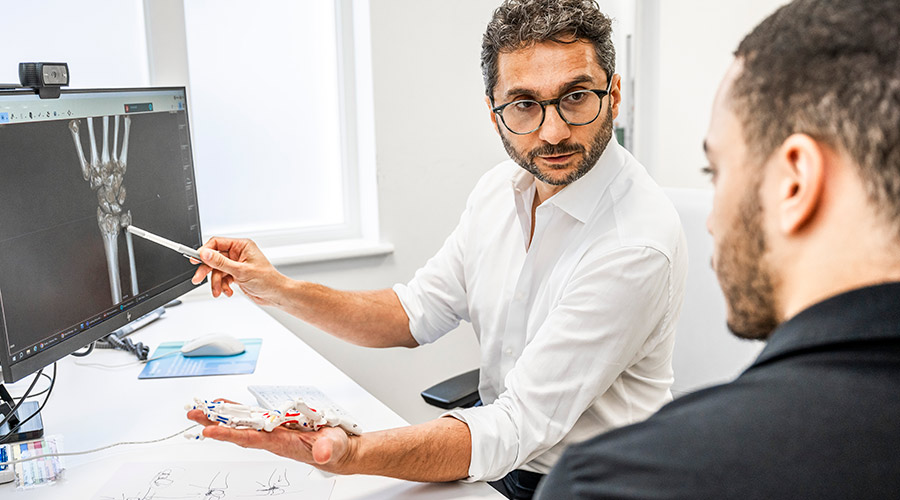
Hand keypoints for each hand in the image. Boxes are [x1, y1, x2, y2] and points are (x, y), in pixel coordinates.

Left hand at [186, 405, 353, 473]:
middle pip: (238, 430)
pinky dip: (235, 410)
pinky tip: (223, 406)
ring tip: (201, 408)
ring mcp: (273, 429)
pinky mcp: (276, 423)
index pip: (251, 439)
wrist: (337, 450)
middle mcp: (272, 437)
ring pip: (241, 422)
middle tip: (193, 414)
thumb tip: (323, 453)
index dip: (230, 435)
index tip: (210, 432)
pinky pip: (251, 416)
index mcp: (282, 443)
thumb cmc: (334, 448)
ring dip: (220, 415)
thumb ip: (328, 449)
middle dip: (215, 423)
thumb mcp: (334, 447)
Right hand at [190, 237, 286, 305]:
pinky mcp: (236, 274)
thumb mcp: (241, 271)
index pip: (217, 243)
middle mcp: (238, 253)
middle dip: (207, 270)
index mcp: (242, 246)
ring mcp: (237, 264)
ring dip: (216, 282)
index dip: (205, 251)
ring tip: (219, 291)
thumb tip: (205, 253)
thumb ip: (220, 262)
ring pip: (217, 271)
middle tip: (198, 278)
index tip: (196, 259)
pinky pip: (222, 278)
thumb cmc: (267, 280)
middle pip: (214, 258)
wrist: (276, 295)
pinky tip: (228, 291)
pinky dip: (222, 286)